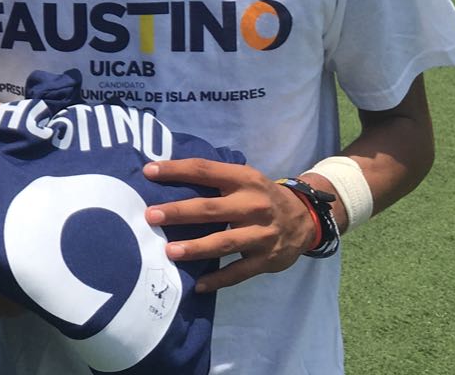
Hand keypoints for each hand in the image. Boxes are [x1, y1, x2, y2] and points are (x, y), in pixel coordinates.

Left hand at [143, 158, 317, 292]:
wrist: (305, 219)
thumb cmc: (261, 195)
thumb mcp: (245, 178)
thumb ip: (216, 179)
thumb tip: (170, 176)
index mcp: (244, 179)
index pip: (205, 170)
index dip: (177, 170)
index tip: (149, 172)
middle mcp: (252, 205)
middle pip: (210, 209)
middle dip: (179, 212)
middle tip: (151, 215)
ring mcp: (260, 234)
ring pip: (223, 243)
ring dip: (195, 248)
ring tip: (169, 251)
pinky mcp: (265, 259)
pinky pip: (238, 272)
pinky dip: (217, 279)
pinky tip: (197, 284)